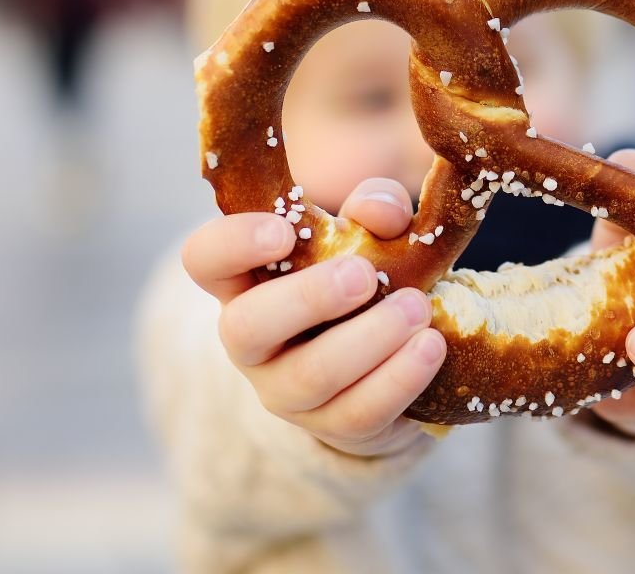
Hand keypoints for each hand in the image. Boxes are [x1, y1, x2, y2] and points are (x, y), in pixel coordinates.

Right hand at [180, 179, 443, 457]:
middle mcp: (250, 341)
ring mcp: (285, 391)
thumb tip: (381, 211)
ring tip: (417, 308)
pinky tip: (430, 346)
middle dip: (306, 299)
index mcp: (243, 281)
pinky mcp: (331, 427)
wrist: (382, 360)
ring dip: (368, 339)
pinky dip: (399, 379)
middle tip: (362, 274)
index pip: (204, 259)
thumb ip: (373, 208)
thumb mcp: (364, 233)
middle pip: (246, 327)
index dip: (232, 244)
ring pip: (310, 376)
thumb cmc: (359, 278)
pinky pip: (358, 413)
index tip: (284, 230)